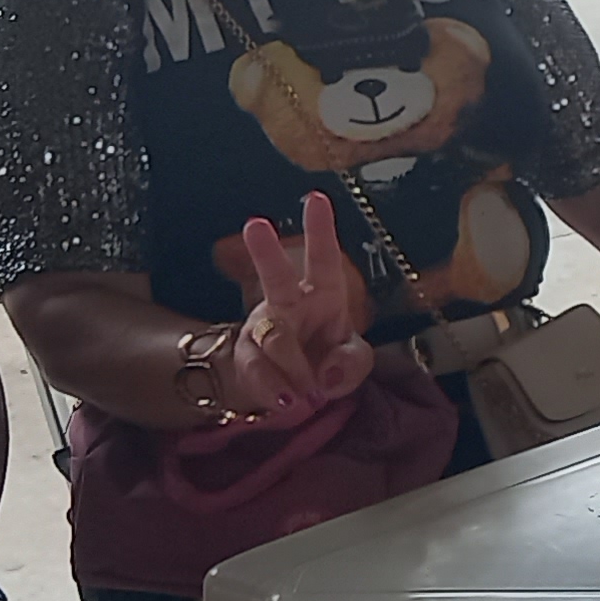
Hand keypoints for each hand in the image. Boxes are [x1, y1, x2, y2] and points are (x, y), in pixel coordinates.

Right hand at [217, 191, 377, 418]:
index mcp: (324, 294)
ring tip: (308, 391)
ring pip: (272, 336)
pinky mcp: (246, 355)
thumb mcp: (353, 364)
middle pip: (276, 277)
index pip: (324, 259)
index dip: (321, 230)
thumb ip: (350, 365)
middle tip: (254, 225)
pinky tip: (287, 401)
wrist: (293, 390)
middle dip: (266, 252)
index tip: (316, 198)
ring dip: (293, 366)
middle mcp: (289, 303)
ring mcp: (263, 327)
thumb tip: (325, 375)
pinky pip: (257, 371)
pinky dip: (275, 390)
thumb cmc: (329, 361)